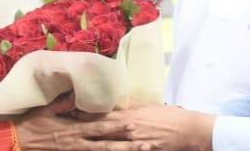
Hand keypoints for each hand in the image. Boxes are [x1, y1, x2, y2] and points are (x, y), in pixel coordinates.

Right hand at [16, 95, 149, 150]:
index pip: (100, 129)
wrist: (18, 141)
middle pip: (107, 146)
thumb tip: (78, 93)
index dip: (117, 127)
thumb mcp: (47, 109)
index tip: (133, 124)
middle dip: (128, 145)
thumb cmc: (32, 123)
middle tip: (146, 144)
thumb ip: (64, 103)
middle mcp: (78, 143)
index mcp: (74, 130)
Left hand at [78, 104, 214, 150]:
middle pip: (99, 128)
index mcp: (128, 116)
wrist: (186, 131)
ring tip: (74, 141)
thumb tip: (117, 102)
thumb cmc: (168, 117)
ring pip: (107, 144)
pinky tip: (100, 149)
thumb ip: (130, 106)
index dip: (83, 112)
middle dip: (81, 126)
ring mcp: (133, 143)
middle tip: (63, 122)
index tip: (67, 109)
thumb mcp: (147, 108)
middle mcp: (128, 129)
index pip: (100, 113)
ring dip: (92, 141)